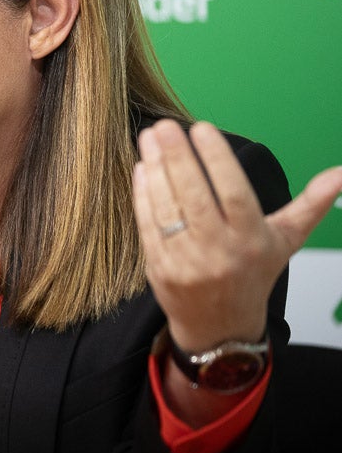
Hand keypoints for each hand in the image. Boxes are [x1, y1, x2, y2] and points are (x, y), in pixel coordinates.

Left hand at [133, 119, 341, 351]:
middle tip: (166, 125)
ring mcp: (186, 261)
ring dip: (156, 170)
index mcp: (252, 239)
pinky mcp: (159, 267)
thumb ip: (311, 204)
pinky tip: (142, 167)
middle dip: (179, 157)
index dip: (217, 160)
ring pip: (168, 208)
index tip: (202, 128)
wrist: (220, 326)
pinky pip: (148, 225)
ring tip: (150, 137)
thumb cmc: (253, 273)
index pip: (234, 193)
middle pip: (196, 197)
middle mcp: (219, 250)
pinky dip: (143, 195)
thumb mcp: (286, 239)